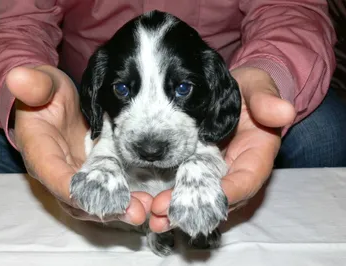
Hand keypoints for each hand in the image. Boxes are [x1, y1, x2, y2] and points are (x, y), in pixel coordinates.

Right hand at [7, 65, 152, 224]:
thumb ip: (35, 85)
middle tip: (136, 211)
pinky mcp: (90, 176)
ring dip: (117, 210)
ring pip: (91, 204)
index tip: (103, 196)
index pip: (54, 177)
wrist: (53, 102)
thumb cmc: (46, 93)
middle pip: (76, 201)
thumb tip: (18, 76)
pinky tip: (145, 200)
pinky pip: (103, 195)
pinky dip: (122, 201)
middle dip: (105, 208)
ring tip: (145, 209)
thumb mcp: (43, 84)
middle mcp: (55, 173)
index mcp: (40, 152)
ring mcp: (73, 178)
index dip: (75, 189)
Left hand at [149, 67, 295, 231]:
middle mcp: (235, 172)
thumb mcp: (256, 87)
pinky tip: (149, 205)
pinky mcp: (196, 171)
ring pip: (200, 200)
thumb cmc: (247, 90)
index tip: (205, 200)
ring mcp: (214, 174)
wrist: (231, 92)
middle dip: (192, 208)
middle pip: (218, 199)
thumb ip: (265, 99)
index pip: (246, 180)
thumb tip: (284, 111)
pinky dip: (170, 199)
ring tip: (152, 218)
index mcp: (255, 155)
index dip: (229, 193)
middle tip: (162, 213)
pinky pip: (185, 189)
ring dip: (176, 211)